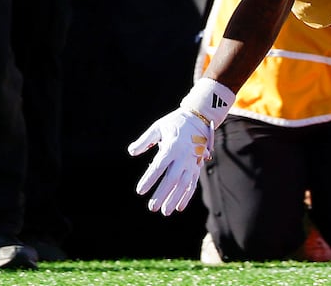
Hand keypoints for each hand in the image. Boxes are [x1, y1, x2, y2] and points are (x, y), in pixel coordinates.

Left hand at [127, 78, 236, 215]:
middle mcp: (183, 156)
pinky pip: (193, 183)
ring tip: (165, 212)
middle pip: (172, 178)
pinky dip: (187, 196)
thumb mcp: (158, 127)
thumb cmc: (175, 123)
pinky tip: (179, 207)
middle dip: (162, 194)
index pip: (159, 166)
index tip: (140, 191)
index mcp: (172, 146)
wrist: (199, 118)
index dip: (149, 179)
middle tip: (152, 207)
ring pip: (184, 183)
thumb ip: (145, 140)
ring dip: (175, 198)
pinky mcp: (198, 165)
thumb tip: (131, 151)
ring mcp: (192, 161)